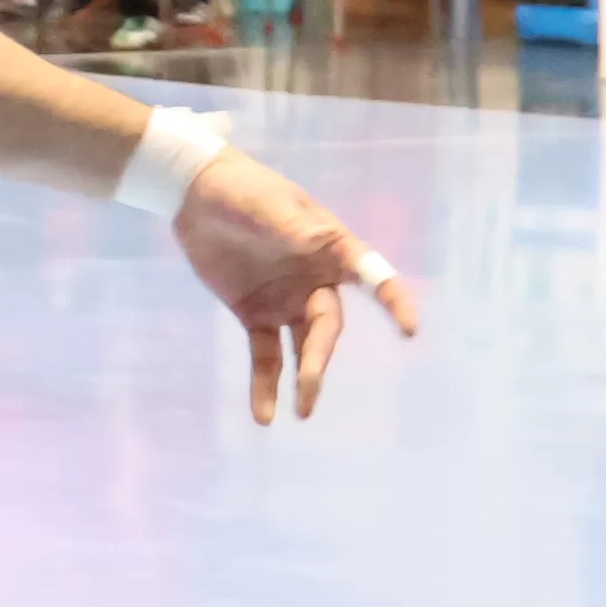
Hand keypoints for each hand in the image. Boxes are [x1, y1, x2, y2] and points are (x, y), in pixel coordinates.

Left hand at [171, 151, 421, 421]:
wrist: (197, 193)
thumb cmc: (244, 190)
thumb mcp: (270, 205)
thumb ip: (292, 228)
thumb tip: (317, 242)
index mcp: (332, 249)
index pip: (372, 278)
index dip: (393, 302)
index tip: (408, 330)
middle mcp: (316, 281)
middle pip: (327, 326)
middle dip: (320, 358)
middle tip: (309, 386)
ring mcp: (286, 301)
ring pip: (303, 349)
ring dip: (304, 380)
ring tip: (302, 413)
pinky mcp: (254, 314)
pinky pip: (265, 357)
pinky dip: (265, 386)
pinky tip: (264, 417)